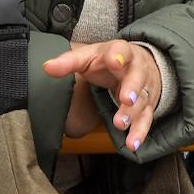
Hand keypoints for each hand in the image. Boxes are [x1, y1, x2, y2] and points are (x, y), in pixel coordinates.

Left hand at [43, 39, 161, 151]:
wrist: (139, 63)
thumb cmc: (107, 61)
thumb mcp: (89, 57)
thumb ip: (69, 62)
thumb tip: (47, 67)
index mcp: (120, 52)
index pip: (121, 50)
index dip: (118, 55)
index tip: (114, 61)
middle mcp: (136, 69)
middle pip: (136, 77)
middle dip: (131, 88)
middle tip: (125, 99)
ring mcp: (144, 88)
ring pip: (141, 100)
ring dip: (132, 113)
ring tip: (120, 125)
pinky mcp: (147, 105)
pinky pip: (146, 118)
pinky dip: (140, 131)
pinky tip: (133, 144)